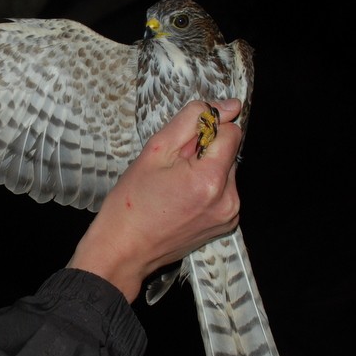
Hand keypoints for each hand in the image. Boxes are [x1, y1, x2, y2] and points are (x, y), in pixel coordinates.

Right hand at [68, 99, 243, 302]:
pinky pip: (224, 191)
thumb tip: (228, 106)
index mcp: (210, 179)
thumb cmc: (132, 203)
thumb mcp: (155, 151)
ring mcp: (229, 215)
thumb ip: (192, 121)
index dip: (205, 131)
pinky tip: (182, 199)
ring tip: (175, 186)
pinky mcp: (226, 224)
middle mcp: (228, 199)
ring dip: (205, 170)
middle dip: (204, 153)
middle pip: (229, 152)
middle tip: (172, 170)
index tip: (181, 146)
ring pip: (226, 170)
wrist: (125, 249)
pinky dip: (207, 188)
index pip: (230, 132)